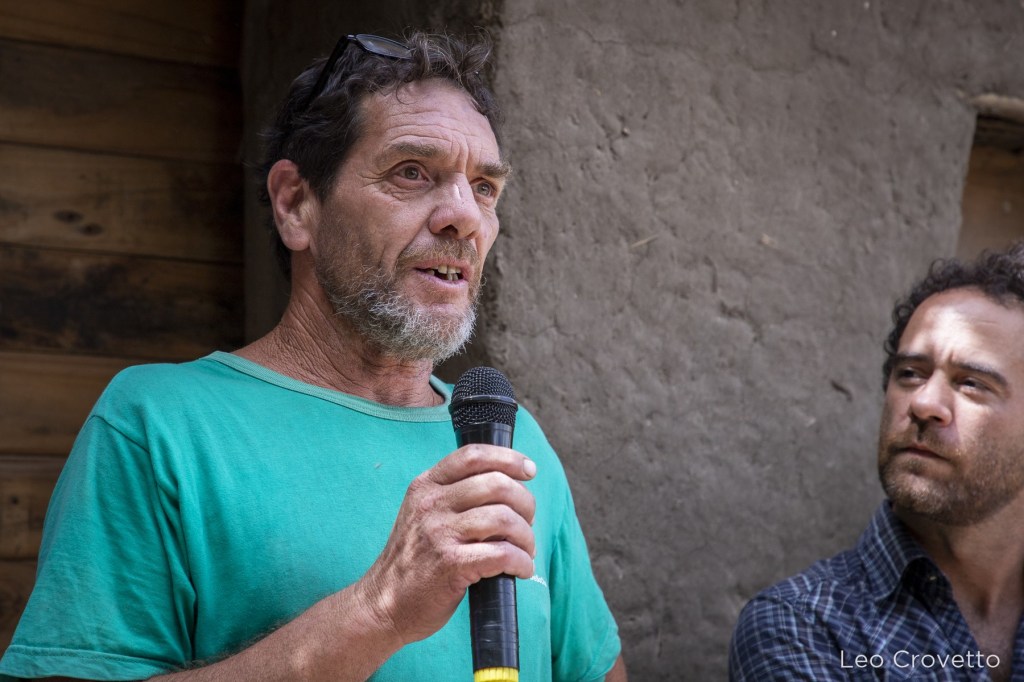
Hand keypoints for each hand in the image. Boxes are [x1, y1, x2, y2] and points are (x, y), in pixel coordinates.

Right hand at [355, 444, 536, 644]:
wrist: (384, 603)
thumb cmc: (414, 559)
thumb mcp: (423, 514)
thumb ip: (455, 495)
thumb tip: (508, 487)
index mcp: (426, 485)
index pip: (473, 456)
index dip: (509, 458)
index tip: (529, 470)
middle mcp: (432, 504)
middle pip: (497, 484)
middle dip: (525, 502)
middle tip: (528, 521)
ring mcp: (439, 533)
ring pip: (504, 518)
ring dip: (526, 536)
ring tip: (525, 550)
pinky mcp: (450, 565)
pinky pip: (502, 554)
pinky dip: (521, 561)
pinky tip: (520, 569)